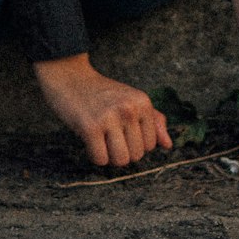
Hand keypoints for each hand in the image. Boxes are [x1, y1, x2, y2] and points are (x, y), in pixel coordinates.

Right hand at [33, 52, 172, 165]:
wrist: (70, 77)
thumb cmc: (103, 93)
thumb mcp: (132, 100)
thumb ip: (154, 121)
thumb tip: (168, 145)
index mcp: (143, 102)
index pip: (151, 145)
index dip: (136, 143)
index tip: (122, 130)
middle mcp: (129, 109)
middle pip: (136, 156)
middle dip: (123, 151)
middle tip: (110, 134)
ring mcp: (110, 117)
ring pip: (121, 160)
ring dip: (110, 157)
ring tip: (102, 140)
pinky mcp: (90, 127)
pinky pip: (100, 160)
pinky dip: (95, 156)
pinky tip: (90, 140)